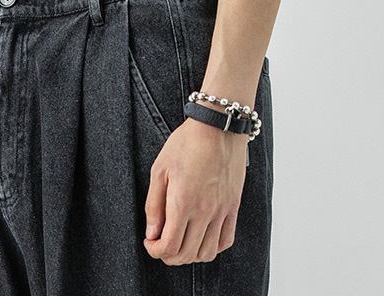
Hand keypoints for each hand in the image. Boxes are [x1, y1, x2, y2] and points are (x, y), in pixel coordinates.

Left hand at [145, 116, 248, 262]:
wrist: (218, 126)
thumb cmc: (186, 143)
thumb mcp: (160, 169)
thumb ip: (153, 205)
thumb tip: (152, 233)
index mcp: (182, 203)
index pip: (169, 247)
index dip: (155, 251)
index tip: (150, 242)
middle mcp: (204, 212)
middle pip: (186, 255)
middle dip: (169, 256)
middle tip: (162, 244)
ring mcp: (221, 211)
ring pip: (206, 253)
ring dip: (190, 255)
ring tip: (181, 242)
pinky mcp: (233, 206)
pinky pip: (226, 240)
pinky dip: (213, 248)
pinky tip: (202, 238)